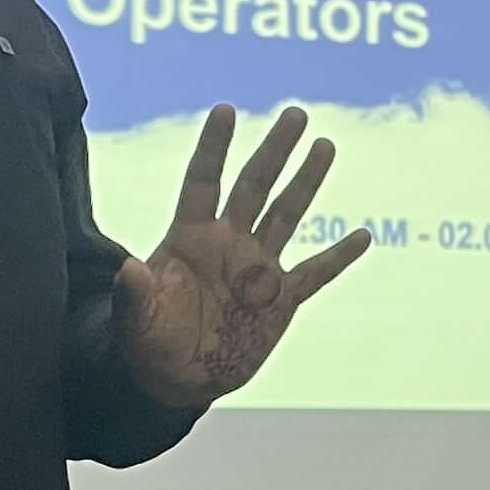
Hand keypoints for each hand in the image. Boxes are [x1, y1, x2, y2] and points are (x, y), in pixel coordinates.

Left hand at [114, 104, 372, 406]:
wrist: (176, 379)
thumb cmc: (147, 342)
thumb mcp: (135, 320)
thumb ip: (133, 293)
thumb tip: (127, 268)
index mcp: (190, 238)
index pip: (204, 181)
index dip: (214, 147)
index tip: (226, 110)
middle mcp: (228, 243)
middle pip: (254, 186)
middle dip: (275, 151)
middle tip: (295, 114)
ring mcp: (257, 268)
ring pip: (287, 214)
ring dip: (306, 181)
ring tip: (325, 145)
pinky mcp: (281, 300)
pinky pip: (315, 273)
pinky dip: (338, 257)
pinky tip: (362, 236)